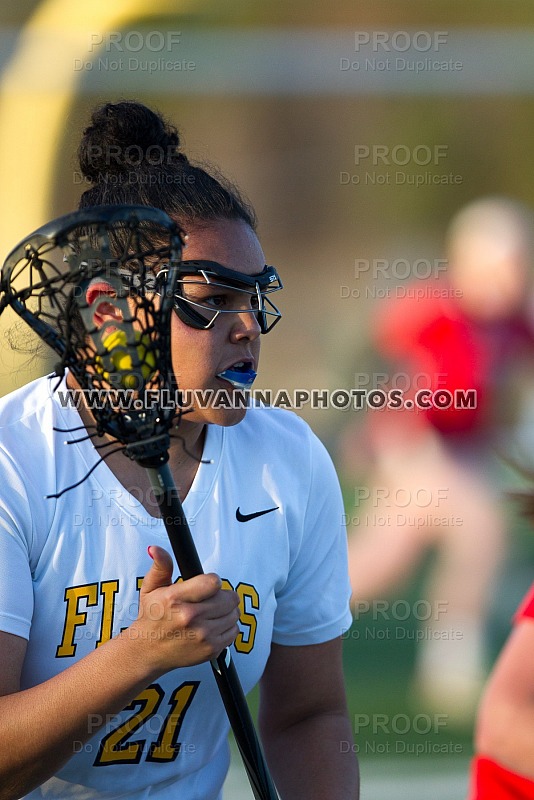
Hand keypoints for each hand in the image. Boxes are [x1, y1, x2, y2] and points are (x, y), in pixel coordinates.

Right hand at [127, 545, 239, 672]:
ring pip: (234, 614)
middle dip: (222, 595)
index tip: (206, 585)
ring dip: (226, 611)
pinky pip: (234, 631)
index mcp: (175, 599)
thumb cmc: (151, 617)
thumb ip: (161, 566)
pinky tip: (213, 626)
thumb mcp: (151, 588)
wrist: (147, 651)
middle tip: (210, 599)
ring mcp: (202, 636)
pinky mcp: (210, 650)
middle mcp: (190, 617)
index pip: (213, 582)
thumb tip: (156, 549)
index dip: (212, 581)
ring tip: (211, 612)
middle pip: (229, 598)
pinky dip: (227, 627)